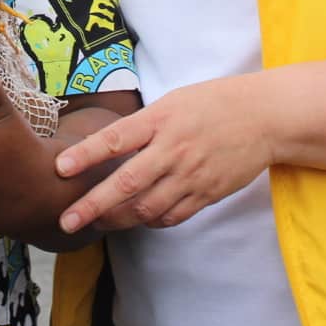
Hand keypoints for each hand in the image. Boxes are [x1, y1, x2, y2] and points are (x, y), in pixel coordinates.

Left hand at [55, 73, 272, 233]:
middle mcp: (173, 149)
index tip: (60, 169)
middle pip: (127, 183)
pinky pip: (172, 216)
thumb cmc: (212, 104)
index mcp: (161, 119)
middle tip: (66, 221)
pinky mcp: (207, 194)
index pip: (116, 138)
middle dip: (93, 205)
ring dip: (118, 219)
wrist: (264, 117)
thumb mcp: (173, 102)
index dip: (86, 154)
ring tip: (97, 222)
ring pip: (147, 208)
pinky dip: (151, 221)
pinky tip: (139, 218)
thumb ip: (142, 126)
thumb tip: (107, 149)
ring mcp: (191, 175)